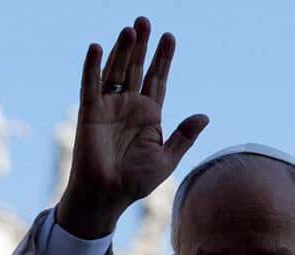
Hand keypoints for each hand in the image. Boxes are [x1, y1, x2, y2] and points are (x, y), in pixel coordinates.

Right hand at [57, 17, 208, 238]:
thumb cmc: (137, 181)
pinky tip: (98, 47)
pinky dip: (93, 66)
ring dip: (123, 50)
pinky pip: (91, 84)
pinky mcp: (90, 112)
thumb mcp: (167, 158)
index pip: (158, 80)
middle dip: (142, 46)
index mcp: (149, 116)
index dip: (163, 59)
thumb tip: (205, 116)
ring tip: (131, 29)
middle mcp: (129, 106)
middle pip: (137, 69)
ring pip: (117, 71)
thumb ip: (184, 136)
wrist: (109, 195)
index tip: (170, 37)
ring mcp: (109, 107)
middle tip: (146, 21)